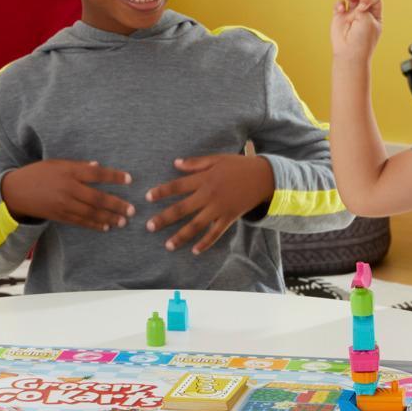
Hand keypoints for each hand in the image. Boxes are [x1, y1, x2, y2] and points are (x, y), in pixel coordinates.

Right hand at [1, 160, 133, 231]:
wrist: (15, 191)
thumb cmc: (38, 173)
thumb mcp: (57, 164)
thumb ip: (78, 166)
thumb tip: (98, 166)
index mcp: (68, 171)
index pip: (96, 174)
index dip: (114, 177)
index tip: (130, 180)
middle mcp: (67, 188)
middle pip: (97, 198)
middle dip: (116, 205)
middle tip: (132, 210)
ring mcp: (63, 204)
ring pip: (91, 213)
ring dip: (108, 218)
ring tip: (122, 221)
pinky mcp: (59, 216)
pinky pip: (80, 222)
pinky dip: (94, 225)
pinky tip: (105, 227)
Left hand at [145, 154, 274, 252]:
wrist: (264, 177)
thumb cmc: (238, 166)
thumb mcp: (217, 159)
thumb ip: (195, 163)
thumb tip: (175, 163)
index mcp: (204, 179)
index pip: (178, 186)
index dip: (162, 191)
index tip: (147, 197)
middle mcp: (209, 195)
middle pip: (182, 209)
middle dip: (164, 218)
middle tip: (149, 227)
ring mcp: (219, 208)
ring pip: (196, 225)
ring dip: (181, 236)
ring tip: (168, 245)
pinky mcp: (229, 218)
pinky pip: (216, 233)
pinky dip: (206, 243)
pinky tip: (195, 251)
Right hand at [331, 0, 382, 63]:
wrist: (349, 53)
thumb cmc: (362, 41)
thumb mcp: (369, 20)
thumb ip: (364, 5)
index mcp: (375, 14)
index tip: (363, 7)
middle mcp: (364, 13)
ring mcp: (351, 14)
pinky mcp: (339, 17)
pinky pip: (339, 4)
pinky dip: (339, 4)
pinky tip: (341, 10)